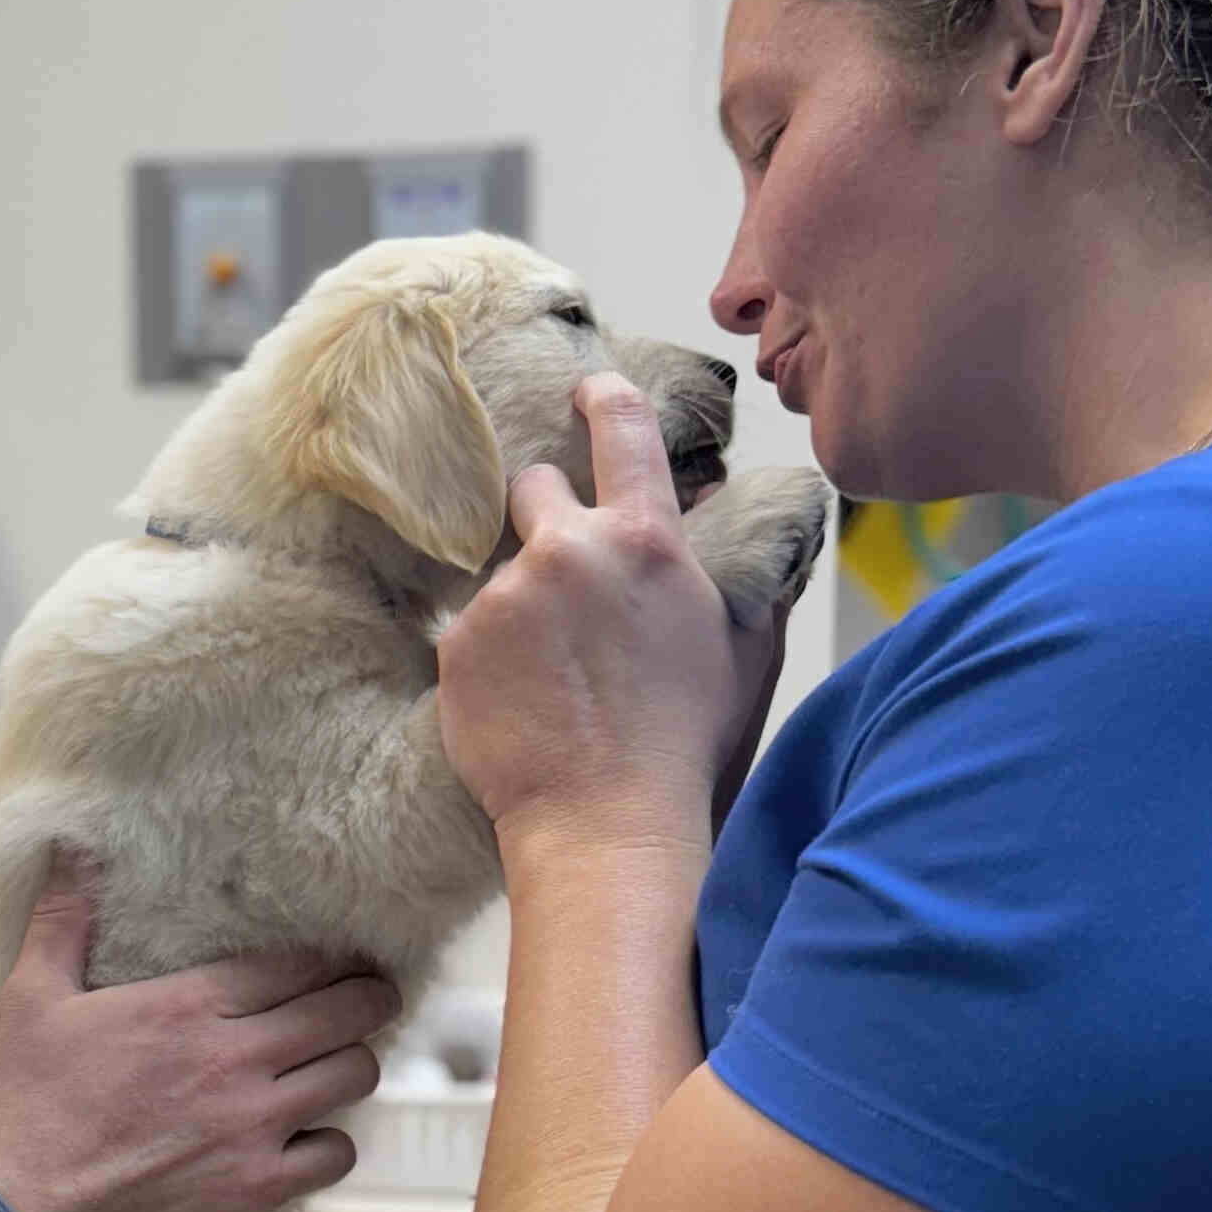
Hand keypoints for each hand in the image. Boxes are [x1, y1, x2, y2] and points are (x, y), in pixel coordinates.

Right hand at [0, 851, 398, 1211]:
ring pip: (353, 1077)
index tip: (339, 960)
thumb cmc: (15, 1105)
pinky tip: (308, 1140)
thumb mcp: (28, 997)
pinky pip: (334, 1156)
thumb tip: (68, 849)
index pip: (297, 964)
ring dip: (352, 1065)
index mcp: (186, 1004)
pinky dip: (329, 1144)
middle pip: (346, 1012)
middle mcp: (233, 1060)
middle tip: (368, 999)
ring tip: (337, 1064)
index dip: (329, 958)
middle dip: (368, 998)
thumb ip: (62, 920)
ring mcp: (251, 1128)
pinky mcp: (254, 1191)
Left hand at [436, 376, 783, 859]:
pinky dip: (489, 659)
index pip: (623, 431)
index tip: (588, 389)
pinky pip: (469, 631)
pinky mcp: (458, 643)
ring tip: (553, 678)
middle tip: (563, 578)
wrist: (607, 822)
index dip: (604, 400)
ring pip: (501, 573)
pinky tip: (522, 706)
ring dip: (520, 606)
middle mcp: (570, 550)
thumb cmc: (685, 745)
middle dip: (544, 517)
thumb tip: (752, 527)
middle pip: (533, 486)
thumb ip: (743, 574)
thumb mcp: (744, 651)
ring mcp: (506, 596)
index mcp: (647, 542)